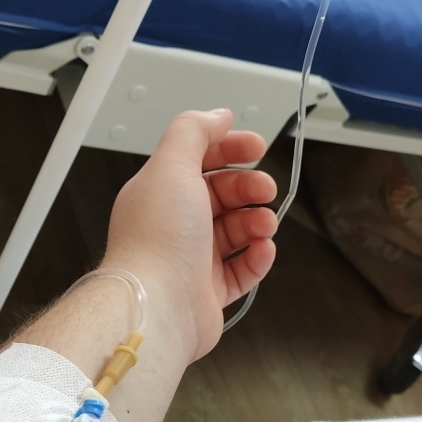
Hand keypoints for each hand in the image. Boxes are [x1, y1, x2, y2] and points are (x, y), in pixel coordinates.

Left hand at [104, 109, 276, 360]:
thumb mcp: (172, 165)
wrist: (157, 306)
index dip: (229, 148)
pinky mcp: (208, 291)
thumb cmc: (158, 242)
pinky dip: (257, 257)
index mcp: (160, 191)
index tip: (256, 147)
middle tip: (264, 189)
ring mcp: (191, 258)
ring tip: (264, 224)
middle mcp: (174, 224)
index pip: (198, 159)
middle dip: (248, 186)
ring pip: (235, 231)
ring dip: (257, 221)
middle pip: (222, 194)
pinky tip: (263, 249)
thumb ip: (193, 131)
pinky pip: (242, 269)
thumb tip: (216, 115)